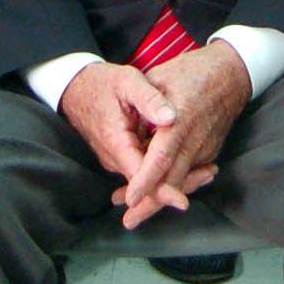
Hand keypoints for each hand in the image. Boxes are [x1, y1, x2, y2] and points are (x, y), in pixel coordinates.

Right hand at [56, 60, 209, 225]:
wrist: (74, 86)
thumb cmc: (101, 83)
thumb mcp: (126, 81)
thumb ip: (149, 99)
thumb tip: (171, 118)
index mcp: (116, 143)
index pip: (140, 177)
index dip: (162, 190)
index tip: (182, 201)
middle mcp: (114, 158)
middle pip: (147, 183)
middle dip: (177, 184)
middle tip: (209, 175)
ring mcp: (117, 158)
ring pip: (146, 178)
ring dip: (173, 176)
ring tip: (207, 170)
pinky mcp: (121, 154)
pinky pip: (143, 168)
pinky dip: (164, 169)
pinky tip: (187, 161)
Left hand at [115, 42, 249, 227]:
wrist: (231, 74)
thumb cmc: (191, 72)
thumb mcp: (159, 77)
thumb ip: (143, 107)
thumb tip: (130, 132)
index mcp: (179, 121)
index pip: (160, 158)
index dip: (145, 180)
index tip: (130, 198)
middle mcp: (194, 140)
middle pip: (171, 180)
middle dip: (151, 204)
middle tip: (129, 220)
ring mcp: (205, 148)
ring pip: (181, 182)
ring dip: (159, 198)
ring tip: (135, 212)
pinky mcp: (210, 152)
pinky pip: (189, 173)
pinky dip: (172, 186)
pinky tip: (156, 194)